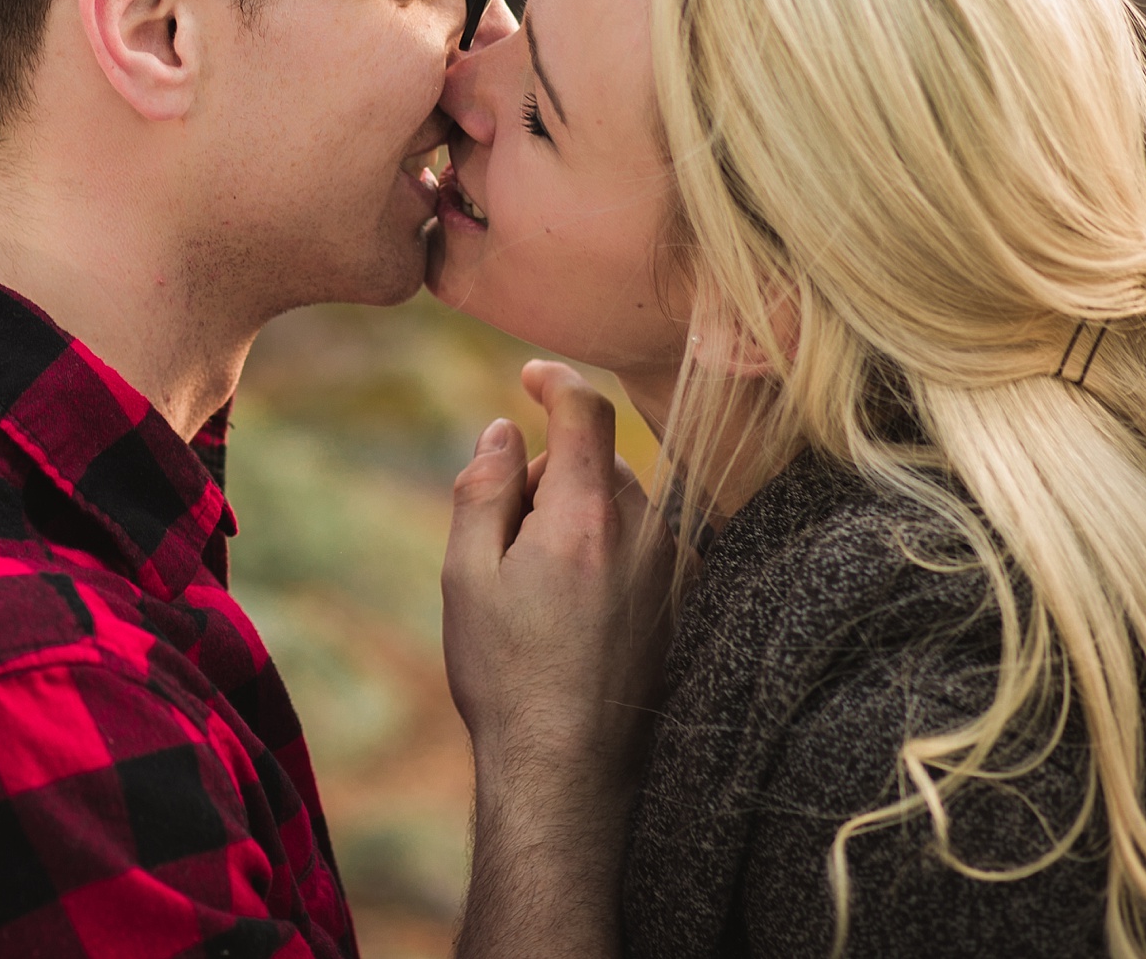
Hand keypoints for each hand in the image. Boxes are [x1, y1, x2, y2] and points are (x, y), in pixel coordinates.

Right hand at [443, 361, 684, 958]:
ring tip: (534, 584)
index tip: (529, 377)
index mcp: (586, 517)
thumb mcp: (466, 574)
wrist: (567, 768)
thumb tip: (501, 431)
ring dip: (579, 511)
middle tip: (503, 530)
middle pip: (600, 459)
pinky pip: (641, 542)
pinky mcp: (679, 603)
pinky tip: (570, 608)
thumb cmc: (506, 674)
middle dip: (551, 470)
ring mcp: (669, 570)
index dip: (554, 381)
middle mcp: (643, 533)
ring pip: (622, 501)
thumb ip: (482, 489)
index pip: (585, 410)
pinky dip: (605, 546)